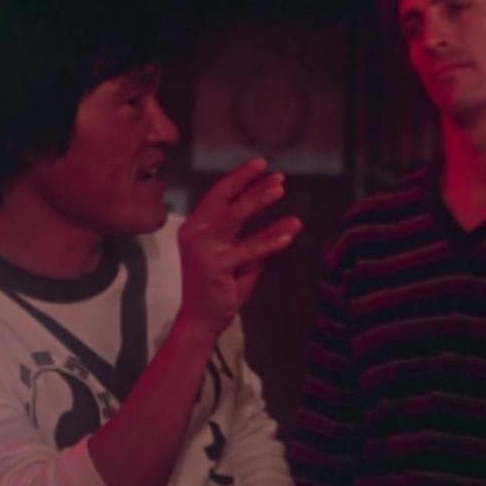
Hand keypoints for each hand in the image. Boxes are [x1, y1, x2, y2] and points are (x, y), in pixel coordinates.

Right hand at [175, 159, 301, 335]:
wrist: (201, 321)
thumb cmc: (221, 288)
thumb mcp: (242, 259)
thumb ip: (260, 239)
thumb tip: (291, 222)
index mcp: (194, 226)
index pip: (218, 195)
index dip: (240, 178)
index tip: (262, 165)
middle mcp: (193, 233)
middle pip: (225, 199)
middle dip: (251, 184)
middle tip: (277, 176)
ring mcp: (202, 249)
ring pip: (234, 217)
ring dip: (258, 200)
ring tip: (280, 189)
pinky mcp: (214, 266)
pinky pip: (248, 249)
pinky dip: (270, 239)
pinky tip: (289, 232)